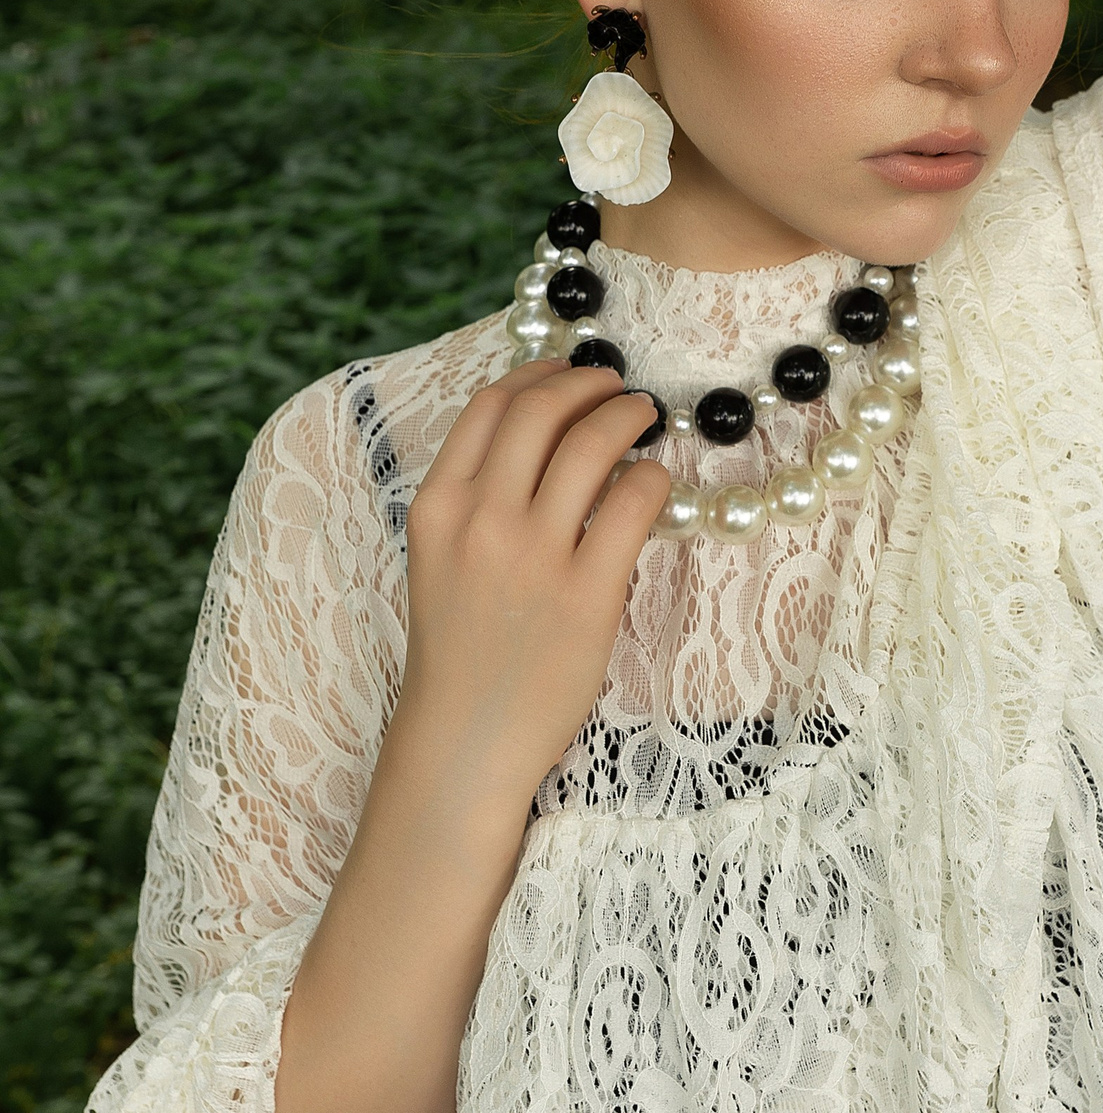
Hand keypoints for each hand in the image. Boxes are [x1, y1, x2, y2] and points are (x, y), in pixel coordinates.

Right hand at [395, 360, 670, 800]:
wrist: (465, 740)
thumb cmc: (460, 651)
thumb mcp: (441, 559)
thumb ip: (476, 498)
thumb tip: (541, 435)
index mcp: (438, 507)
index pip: (490, 406)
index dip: (538, 375)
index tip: (569, 373)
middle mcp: (481, 519)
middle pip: (541, 409)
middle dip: (588, 384)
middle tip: (617, 389)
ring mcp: (534, 556)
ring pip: (589, 444)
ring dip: (625, 417)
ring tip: (644, 418)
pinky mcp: (588, 593)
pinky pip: (633, 503)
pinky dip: (651, 476)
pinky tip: (654, 481)